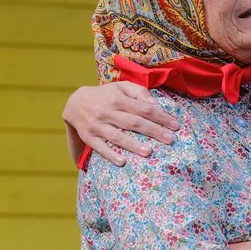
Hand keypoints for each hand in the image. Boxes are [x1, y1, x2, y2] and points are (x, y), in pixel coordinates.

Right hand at [62, 83, 179, 165]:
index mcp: (118, 99)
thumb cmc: (105, 95)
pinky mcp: (89, 137)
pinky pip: (99, 148)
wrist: (75, 102)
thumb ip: (139, 92)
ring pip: (117, 136)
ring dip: (133, 145)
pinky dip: (110, 154)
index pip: (143, 108)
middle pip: (133, 122)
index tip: (175, 125)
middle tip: (170, 140)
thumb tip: (154, 104)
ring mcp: (97, 126)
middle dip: (153, 131)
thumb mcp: (120, 87)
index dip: (160, 116)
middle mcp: (107, 112)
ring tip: (149, 152)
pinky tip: (122, 162)